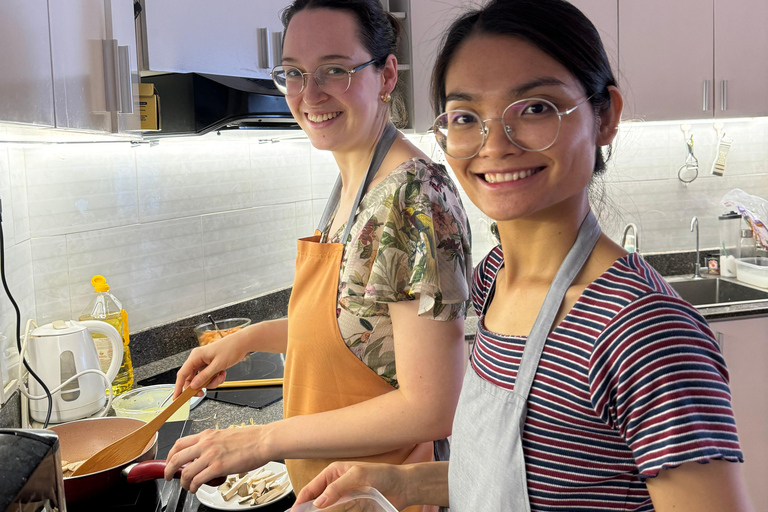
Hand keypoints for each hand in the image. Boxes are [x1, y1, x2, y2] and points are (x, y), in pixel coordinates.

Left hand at [163, 426, 265, 492]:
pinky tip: (195, 488)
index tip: (169, 462)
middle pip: (176, 457)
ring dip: (183, 482)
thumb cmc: (251, 438)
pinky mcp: (218, 467)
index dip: (170, 455)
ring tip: (186, 487)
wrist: (263, 440)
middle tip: (168, 476)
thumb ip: (212, 443)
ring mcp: (211, 455)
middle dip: (168, 470)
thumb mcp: (225, 435)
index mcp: (207, 435)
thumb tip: (206, 454)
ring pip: (185, 471)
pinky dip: (193, 487)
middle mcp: (206, 443)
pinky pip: (198, 479)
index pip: (180, 443)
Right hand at [173, 337, 246, 398]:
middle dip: (199, 386)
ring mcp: (204, 362)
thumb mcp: (217, 365)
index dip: (178, 387)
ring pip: (201, 379)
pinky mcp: (210, 365)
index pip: (182, 374)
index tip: (177, 397)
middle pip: (191, 378)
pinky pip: (208, 376)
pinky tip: (222, 373)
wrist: (242, 343)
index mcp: (196, 356)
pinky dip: (215, 378)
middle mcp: (198, 359)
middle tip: (203, 392)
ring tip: (220, 376)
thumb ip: (204, 376)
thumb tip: (193, 386)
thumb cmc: (230, 349)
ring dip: (211, 382)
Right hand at [293, 462, 409, 510]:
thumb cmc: (383, 474)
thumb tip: (319, 501)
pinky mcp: (352, 509)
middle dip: (307, 511)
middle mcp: (336, 486)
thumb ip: (337, 487)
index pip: (311, 488)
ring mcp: (344, 499)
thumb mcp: (358, 475)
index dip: (301, 501)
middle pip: (316, 501)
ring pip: (325, 511)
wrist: (403, 487)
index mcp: (333, 473)